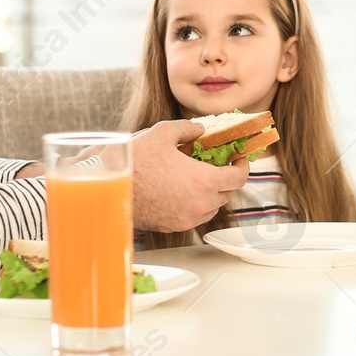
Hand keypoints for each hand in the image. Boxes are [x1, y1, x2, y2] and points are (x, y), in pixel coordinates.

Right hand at [130, 119, 248, 232]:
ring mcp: (187, 218)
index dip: (243, 167)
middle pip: (228, 193)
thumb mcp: (163, 133)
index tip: (239, 159)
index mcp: (205, 181)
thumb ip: (186, 129)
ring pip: (212, 208)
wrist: (112, 190)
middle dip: (227, 179)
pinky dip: (197, 205)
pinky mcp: (174, 227)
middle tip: (220, 165)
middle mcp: (201, 204)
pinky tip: (183, 191)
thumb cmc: (137, 162)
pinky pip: (195, 217)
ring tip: (200, 178)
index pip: (239, 178)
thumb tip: (199, 130)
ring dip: (213, 194)